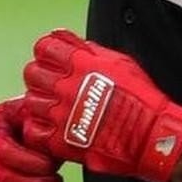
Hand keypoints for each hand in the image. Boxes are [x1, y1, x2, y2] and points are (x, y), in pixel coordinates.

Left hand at [21, 30, 181, 181]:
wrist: (150, 133)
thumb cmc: (141, 98)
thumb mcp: (120, 62)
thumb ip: (91, 51)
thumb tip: (71, 42)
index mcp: (81, 63)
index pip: (44, 47)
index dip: (47, 52)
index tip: (53, 59)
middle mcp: (66, 86)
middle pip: (32, 73)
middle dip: (42, 76)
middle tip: (54, 84)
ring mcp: (60, 113)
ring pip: (31, 101)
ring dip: (42, 103)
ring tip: (59, 107)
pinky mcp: (59, 139)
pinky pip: (33, 129)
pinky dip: (41, 128)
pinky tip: (55, 125)